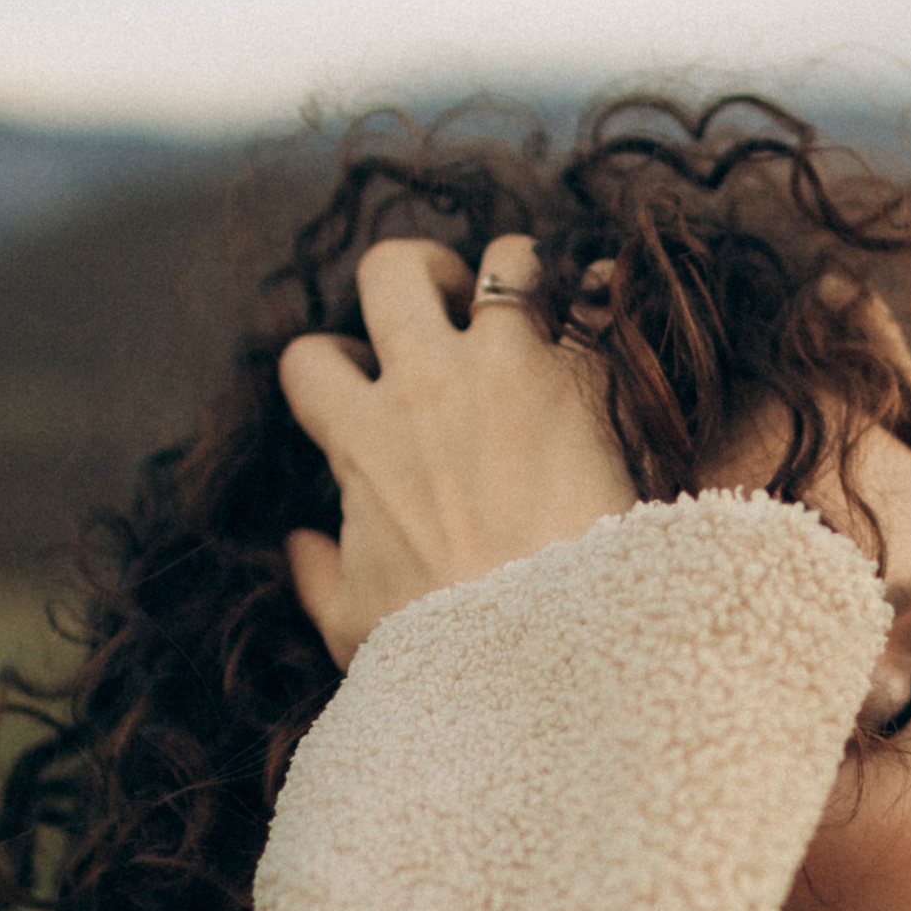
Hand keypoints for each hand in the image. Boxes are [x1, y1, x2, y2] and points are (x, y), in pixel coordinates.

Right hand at [279, 235, 634, 668]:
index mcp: (363, 440)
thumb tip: (300, 543)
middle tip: (450, 306)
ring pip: (506, 260)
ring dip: (519, 274)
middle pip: (392, 269)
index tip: (367, 388)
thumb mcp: (355, 625)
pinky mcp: (583, 378)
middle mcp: (427, 386)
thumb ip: (319, 575)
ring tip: (539, 308)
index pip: (309, 358)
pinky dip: (603, 299)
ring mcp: (508, 371)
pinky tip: (610, 317)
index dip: (334, 364)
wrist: (550, 650)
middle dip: (419, 273)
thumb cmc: (450, 650)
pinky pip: (595, 300)